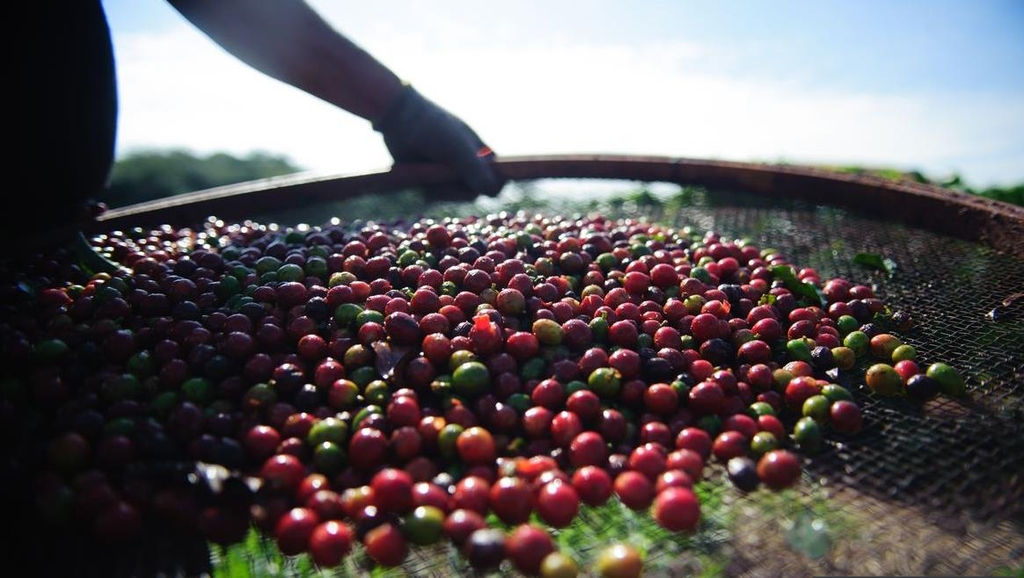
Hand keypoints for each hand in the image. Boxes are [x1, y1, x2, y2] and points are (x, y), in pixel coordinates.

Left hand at [373, 85, 505, 198]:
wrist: (401, 119)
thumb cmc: (434, 129)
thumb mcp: (458, 148)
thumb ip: (476, 169)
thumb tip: (492, 193)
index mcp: (482, 154)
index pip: (498, 178)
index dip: (494, 184)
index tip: (482, 186)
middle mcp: (468, 164)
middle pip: (475, 192)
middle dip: (460, 190)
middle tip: (446, 178)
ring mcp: (449, 173)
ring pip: (455, 196)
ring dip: (443, 190)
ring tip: (430, 174)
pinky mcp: (432, 179)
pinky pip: (438, 195)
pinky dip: (431, 189)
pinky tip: (423, 176)